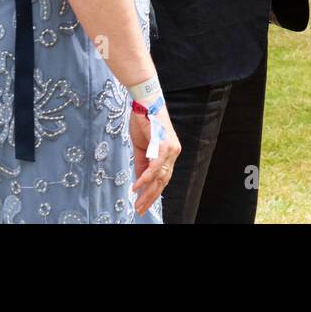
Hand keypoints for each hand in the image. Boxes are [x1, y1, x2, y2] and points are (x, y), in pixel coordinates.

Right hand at [129, 101, 180, 215]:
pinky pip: (154, 166)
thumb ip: (142, 164)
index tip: (143, 204)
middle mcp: (173, 152)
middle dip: (151, 197)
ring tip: (138, 203)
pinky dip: (145, 178)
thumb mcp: (141, 148)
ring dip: (147, 192)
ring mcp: (170, 148)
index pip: (164, 178)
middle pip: (164, 181)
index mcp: (169, 153)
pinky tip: (136, 187)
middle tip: (140, 209)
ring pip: (160, 176)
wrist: (144, 102)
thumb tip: (140, 182)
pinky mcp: (163, 144)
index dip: (153, 192)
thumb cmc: (144, 121)